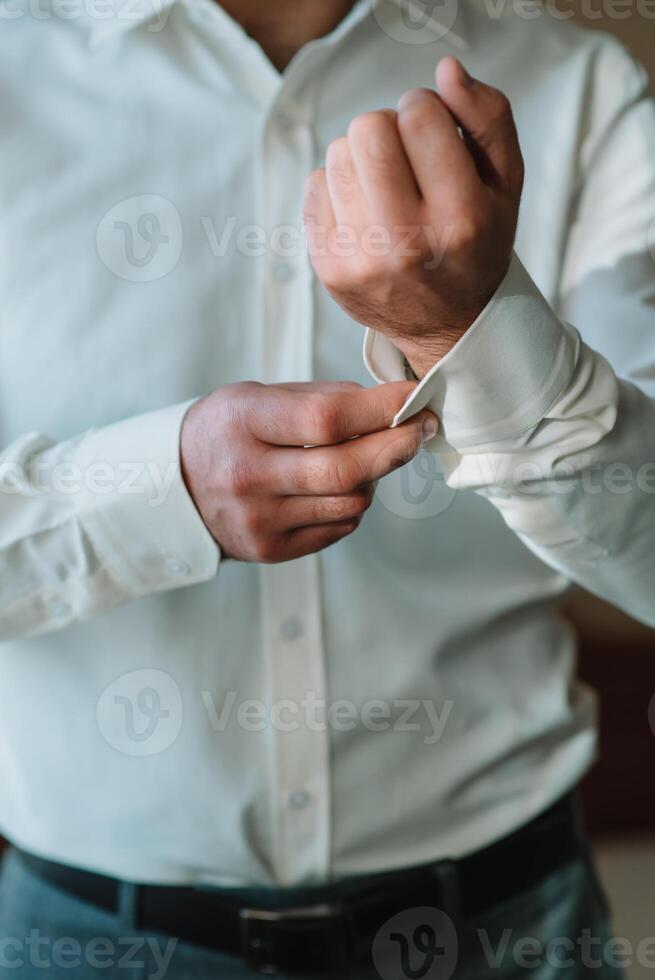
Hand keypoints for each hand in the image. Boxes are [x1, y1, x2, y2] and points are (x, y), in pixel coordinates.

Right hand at [181, 381, 437, 562]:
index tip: (414, 397)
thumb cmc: (228, 432)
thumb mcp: (258, 397)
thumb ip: (322, 400)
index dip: (381, 409)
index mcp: (243, 423)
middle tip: (421, 429)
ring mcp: (259, 519)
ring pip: (351, 502)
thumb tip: (391, 406)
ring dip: (373, 477)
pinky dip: (351, 503)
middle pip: (346, 470)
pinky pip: (339, 526)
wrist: (174, 488)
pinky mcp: (271, 550)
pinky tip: (336, 487)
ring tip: (364, 457)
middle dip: (397, 447)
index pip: (327, 419)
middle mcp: (248, 475)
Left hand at [303, 57, 523, 377]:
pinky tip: (364, 213)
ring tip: (386, 190)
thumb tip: (445, 71)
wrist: (446, 325)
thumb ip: (488, 118)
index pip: (419, 115)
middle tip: (406, 161)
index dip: (425, 110)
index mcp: (460, 218)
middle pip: (368, 128)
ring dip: (361, 159)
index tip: (433, 136)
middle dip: (388, 130)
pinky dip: (338, 189)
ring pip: (337, 153)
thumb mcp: (505, 183)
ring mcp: (361, 259)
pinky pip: (314, 186)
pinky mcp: (328, 268)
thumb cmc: (477, 243)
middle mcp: (407, 242)